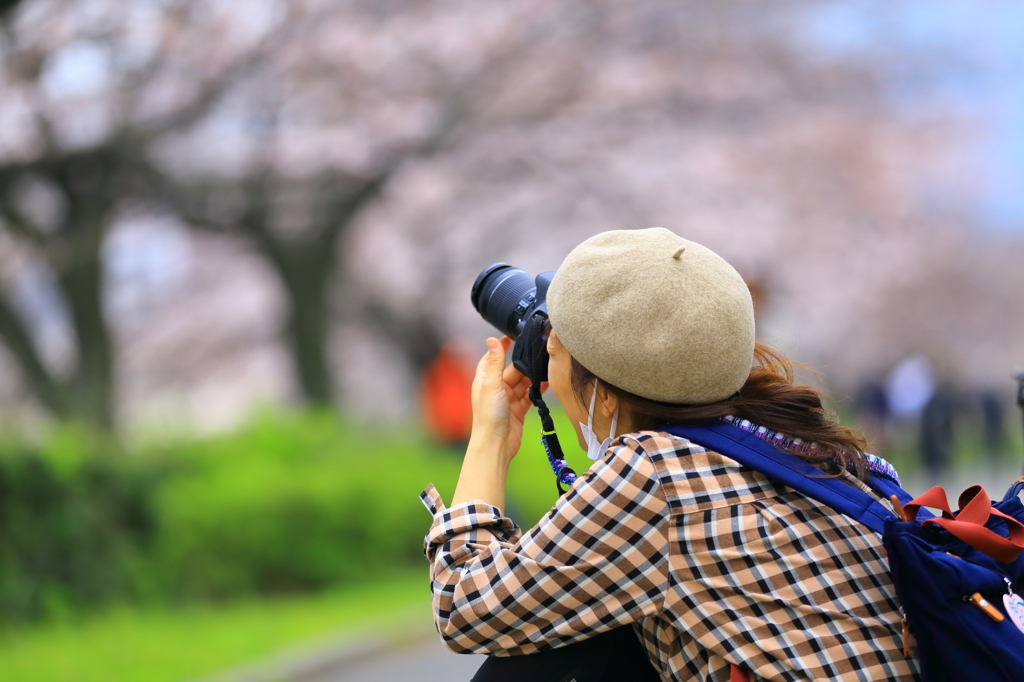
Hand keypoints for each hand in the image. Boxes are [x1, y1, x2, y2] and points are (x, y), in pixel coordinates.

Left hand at [470, 337, 536, 463]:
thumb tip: (491, 340)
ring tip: (544, 369)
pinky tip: (546, 385)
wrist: (496, 444)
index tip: (511, 337)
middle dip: (523, 364)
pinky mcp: (517, 410)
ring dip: (532, 377)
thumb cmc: (489, 416)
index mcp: (485, 380)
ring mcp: (507, 400)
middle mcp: (495, 389)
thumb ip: (495, 362)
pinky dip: (537, 391)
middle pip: (511, 370)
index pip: (492, 358)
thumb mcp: (492, 384)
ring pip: (522, 383)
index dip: (500, 348)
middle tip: (537, 355)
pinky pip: (529, 396)